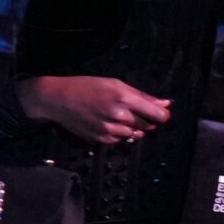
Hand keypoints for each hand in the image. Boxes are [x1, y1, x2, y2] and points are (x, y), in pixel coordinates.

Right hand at [16, 75, 169, 146]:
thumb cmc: (85, 87)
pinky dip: (119, 133)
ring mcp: (110, 129)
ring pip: (136, 134)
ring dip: (132, 127)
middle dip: (145, 119)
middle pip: (149, 125)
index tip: (159, 112)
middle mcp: (119, 115)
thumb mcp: (114, 84)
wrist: (57, 100)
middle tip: (131, 110)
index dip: (162, 114)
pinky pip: (121, 139)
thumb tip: (166, 104)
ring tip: (116, 116)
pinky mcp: (102, 139)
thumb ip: (142, 95)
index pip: (158, 115)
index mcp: (124, 98)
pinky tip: (107, 123)